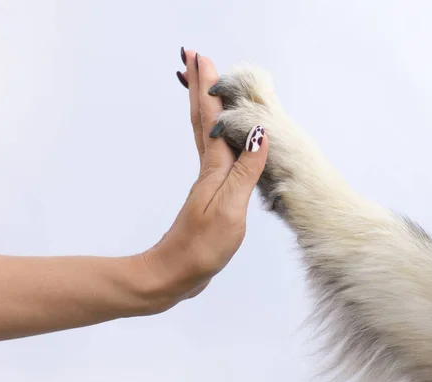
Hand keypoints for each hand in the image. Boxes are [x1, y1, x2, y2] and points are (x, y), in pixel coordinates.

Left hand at [143, 49, 268, 311]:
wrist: (173, 274)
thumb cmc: (201, 247)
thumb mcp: (229, 209)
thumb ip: (244, 171)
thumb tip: (258, 132)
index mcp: (213, 170)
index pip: (210, 120)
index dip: (207, 89)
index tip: (201, 58)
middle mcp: (207, 171)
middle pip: (200, 120)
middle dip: (198, 88)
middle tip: (193, 58)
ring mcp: (206, 183)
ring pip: (202, 135)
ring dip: (201, 108)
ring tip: (200, 88)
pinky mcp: (208, 197)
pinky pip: (211, 154)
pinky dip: (211, 136)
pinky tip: (215, 139)